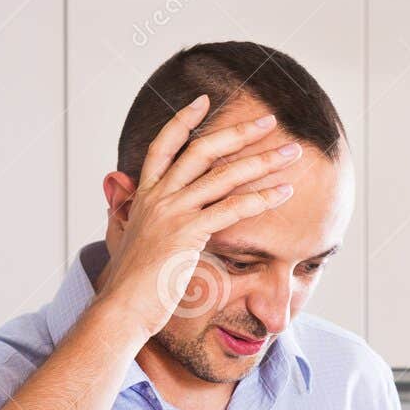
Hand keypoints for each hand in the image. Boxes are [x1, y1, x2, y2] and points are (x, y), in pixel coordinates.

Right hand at [95, 95, 300, 334]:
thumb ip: (127, 214)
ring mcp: (173, 212)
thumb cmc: (130, 285)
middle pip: (202, 150)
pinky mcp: (188, 233)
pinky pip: (232, 208)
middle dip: (239, 132)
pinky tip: (284, 192)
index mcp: (144, 195)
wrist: (121, 308)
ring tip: (291, 153)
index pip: (164, 146)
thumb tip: (118, 193)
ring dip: (262, 161)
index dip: (184, 121)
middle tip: (269, 121)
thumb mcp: (125, 240)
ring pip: (223, 175)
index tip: (205, 101)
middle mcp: (158, 196)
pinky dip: (261, 198)